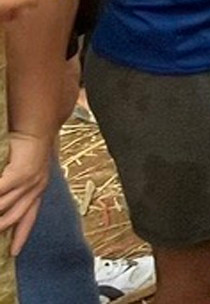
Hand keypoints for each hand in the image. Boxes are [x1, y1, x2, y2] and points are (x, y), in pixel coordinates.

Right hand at [0, 131, 52, 254]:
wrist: (37, 124)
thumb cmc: (27, 144)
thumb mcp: (21, 169)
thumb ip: (11, 184)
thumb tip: (5, 195)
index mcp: (38, 189)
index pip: (29, 218)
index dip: (21, 236)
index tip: (14, 253)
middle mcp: (36, 189)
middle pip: (14, 218)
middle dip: (0, 232)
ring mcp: (29, 183)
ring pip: (3, 209)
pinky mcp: (19, 174)